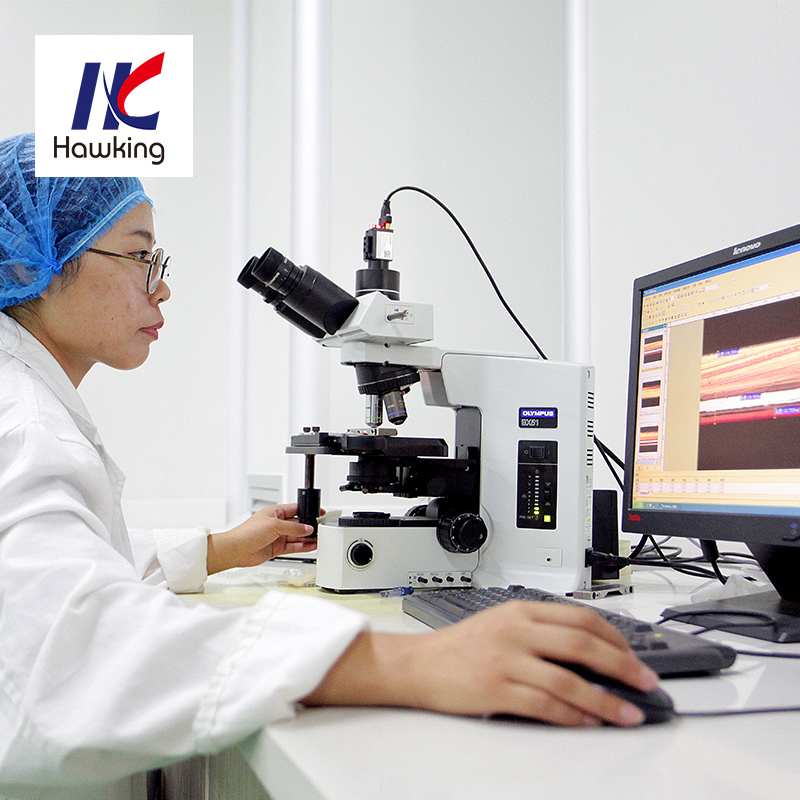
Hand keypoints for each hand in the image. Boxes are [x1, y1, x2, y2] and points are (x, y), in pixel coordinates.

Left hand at [206, 503, 317, 574]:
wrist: (236, 550)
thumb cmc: (247, 533)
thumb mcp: (274, 525)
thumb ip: (293, 528)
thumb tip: (307, 528)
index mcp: (275, 512)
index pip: (296, 509)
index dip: (308, 511)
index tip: (319, 513)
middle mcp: (277, 523)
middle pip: (298, 524)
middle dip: (310, 526)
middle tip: (322, 528)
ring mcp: (277, 536)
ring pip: (297, 536)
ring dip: (308, 538)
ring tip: (320, 539)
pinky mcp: (277, 548)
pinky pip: (293, 547)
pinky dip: (303, 547)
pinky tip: (311, 546)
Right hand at [303, 600, 659, 726]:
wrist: (419, 664)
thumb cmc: (461, 646)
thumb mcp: (502, 623)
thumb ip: (541, 630)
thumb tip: (590, 650)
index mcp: (521, 611)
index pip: (581, 619)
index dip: (616, 639)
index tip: (635, 656)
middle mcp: (517, 631)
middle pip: (583, 645)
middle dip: (624, 666)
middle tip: (646, 683)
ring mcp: (507, 660)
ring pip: (570, 680)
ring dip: (606, 701)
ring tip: (628, 713)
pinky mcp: (497, 690)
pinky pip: (545, 704)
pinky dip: (573, 716)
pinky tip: (588, 723)